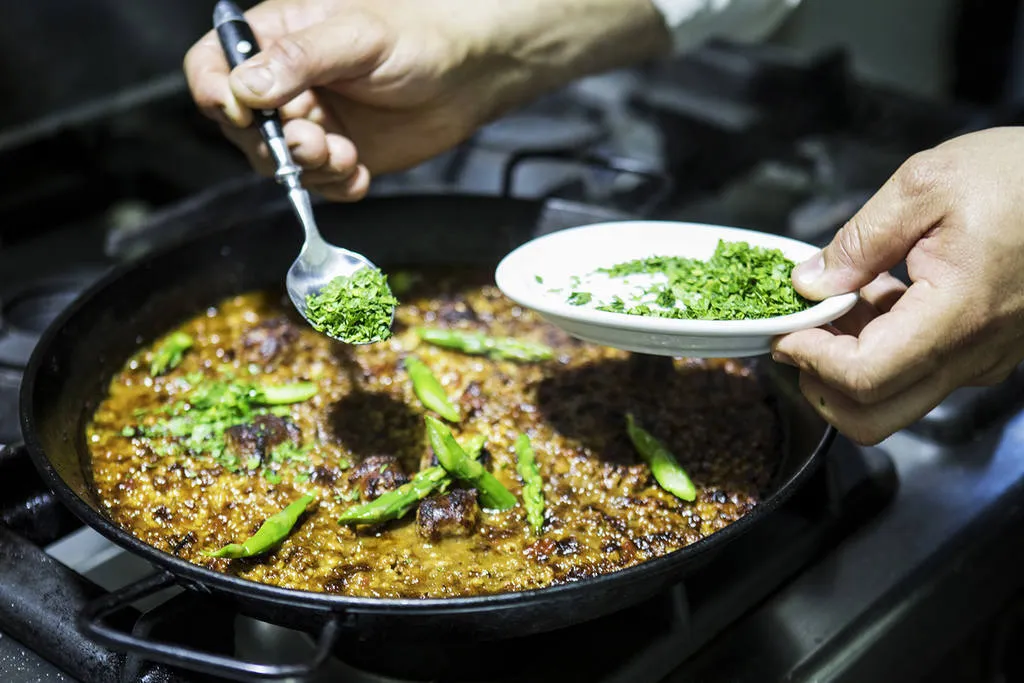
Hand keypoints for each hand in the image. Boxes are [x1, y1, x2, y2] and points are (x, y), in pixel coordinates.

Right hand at [183, 0, 670, 200]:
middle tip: (315, 139)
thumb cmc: (418, 36)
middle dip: (275, 141)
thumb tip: (242, 88)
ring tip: (345, 155)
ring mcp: (310, 123)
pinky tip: (360, 170)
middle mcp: (285, 85)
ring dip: (307, 168)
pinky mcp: (339, 155)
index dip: (214, 92)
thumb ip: (298, 59)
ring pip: (278, 162)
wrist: (469, 76)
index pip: (213, 65)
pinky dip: (335, 186)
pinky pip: (317, 184)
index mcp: (276, 41)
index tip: (240, 112)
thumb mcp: (356, 37)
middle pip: (241, 125)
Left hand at [771, 127, 1023, 443]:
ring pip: (895, 400)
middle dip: (820, 384)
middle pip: (874, 415)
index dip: (811, 361)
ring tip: (836, 306)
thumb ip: (858, 241)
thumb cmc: (1020, 176)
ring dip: (848, 368)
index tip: (784, 331)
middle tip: (797, 335)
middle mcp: (973, 354)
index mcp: (956, 316)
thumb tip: (808, 283)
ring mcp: (982, 360)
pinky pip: (921, 374)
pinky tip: (873, 300)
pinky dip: (881, 352)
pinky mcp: (985, 352)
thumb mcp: (925, 186)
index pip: (864, 378)